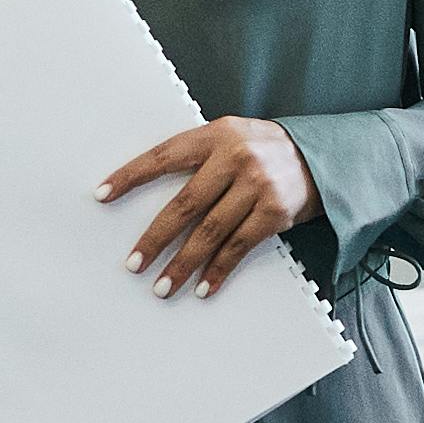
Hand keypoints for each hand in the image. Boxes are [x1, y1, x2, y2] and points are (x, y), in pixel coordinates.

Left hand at [101, 116, 314, 298]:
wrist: (321, 158)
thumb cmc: (262, 150)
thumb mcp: (231, 137)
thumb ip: (198, 156)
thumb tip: (148, 190)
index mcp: (216, 134)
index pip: (164, 156)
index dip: (131, 176)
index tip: (102, 195)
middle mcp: (236, 157)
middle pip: (185, 204)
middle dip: (156, 237)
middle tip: (134, 263)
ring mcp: (258, 185)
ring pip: (210, 232)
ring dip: (183, 263)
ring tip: (162, 286)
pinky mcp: (275, 212)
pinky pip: (239, 247)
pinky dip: (218, 270)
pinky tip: (202, 287)